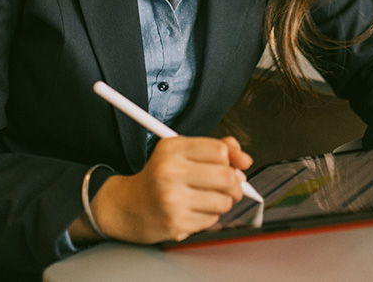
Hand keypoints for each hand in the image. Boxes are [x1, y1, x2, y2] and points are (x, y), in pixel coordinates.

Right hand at [86, 136, 251, 243]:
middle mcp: (170, 171)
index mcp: (171, 148)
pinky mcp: (176, 222)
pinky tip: (194, 210)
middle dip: (235, 184)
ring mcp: (173, 199)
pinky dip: (209, 216)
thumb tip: (244, 159)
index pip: (219, 150)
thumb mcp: (180, 152)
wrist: (129, 206)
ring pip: (224, 201)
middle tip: (230, 186)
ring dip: (223, 202)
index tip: (235, 165)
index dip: (233, 159)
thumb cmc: (159, 176)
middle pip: (227, 176)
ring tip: (207, 198)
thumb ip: (213, 149)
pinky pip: (212, 220)